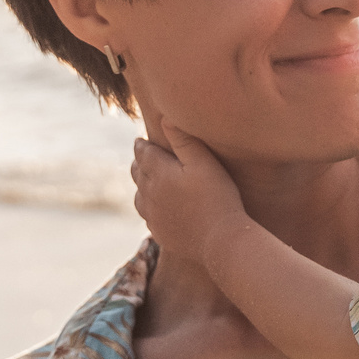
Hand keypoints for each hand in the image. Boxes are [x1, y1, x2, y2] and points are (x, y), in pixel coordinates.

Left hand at [129, 121, 245, 266]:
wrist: (221, 239)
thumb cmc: (219, 196)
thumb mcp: (205, 163)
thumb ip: (184, 140)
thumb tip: (165, 118)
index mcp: (159, 173)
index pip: (143, 154)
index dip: (141, 145)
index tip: (139, 140)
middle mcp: (150, 194)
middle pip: (137, 173)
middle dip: (139, 162)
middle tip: (141, 156)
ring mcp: (153, 215)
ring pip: (139, 196)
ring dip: (141, 185)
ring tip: (145, 180)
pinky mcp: (160, 232)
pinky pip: (147, 216)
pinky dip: (148, 207)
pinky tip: (156, 207)